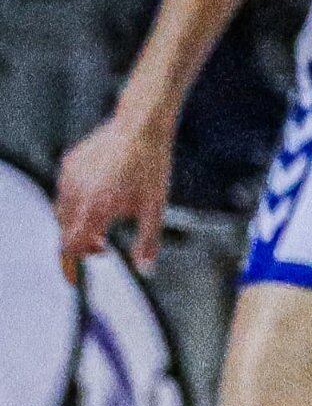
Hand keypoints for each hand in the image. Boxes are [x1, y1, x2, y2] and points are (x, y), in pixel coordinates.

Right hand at [53, 107, 173, 272]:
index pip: (71, 247)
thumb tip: (146, 270)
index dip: (71, 265)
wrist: (140, 127)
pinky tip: (100, 194)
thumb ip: (148, 242)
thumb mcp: (155, 208)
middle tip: (105, 245)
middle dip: (81, 243)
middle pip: (66, 232)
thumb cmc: (151, 169)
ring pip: (63, 211)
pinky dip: (77, 200)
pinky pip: (66, 190)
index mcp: (95, 210)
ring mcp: (69, 177)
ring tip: (104, 220)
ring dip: (78, 223)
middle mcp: (76, 194)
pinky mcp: (68, 164)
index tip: (75, 278)